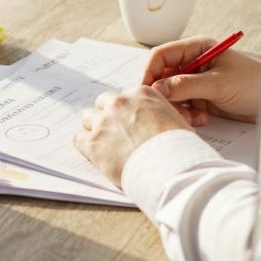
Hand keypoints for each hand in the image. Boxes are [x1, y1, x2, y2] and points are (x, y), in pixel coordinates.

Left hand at [75, 86, 189, 185]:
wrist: (170, 166)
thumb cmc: (180, 147)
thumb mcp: (179, 121)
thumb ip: (162, 115)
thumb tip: (161, 122)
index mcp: (142, 94)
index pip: (126, 97)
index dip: (128, 112)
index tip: (131, 123)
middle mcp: (120, 103)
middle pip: (103, 103)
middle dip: (108, 116)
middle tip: (117, 133)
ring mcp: (103, 122)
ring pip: (88, 118)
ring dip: (95, 129)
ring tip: (106, 145)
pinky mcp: (93, 143)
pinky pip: (79, 139)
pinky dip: (86, 146)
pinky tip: (96, 154)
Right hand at [139, 36, 260, 126]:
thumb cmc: (253, 83)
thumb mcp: (218, 83)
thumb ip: (186, 85)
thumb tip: (156, 88)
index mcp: (196, 49)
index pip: (161, 56)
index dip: (150, 72)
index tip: (147, 91)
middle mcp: (192, 64)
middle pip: (162, 77)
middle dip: (164, 95)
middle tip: (170, 109)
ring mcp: (195, 82)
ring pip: (170, 95)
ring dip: (176, 108)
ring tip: (192, 117)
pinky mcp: (199, 99)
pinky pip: (181, 107)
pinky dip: (186, 115)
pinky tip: (201, 119)